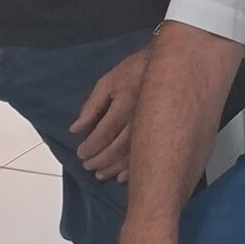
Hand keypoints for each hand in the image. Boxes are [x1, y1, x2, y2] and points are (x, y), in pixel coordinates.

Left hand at [70, 45, 150, 180]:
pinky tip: (122, 177)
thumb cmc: (132, 72)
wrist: (169, 66)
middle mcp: (138, 120)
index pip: (103, 134)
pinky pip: (147, 157)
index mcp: (124, 106)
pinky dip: (132, 170)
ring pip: (131, 157)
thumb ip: (91, 106)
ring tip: (101, 174)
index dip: (90, 147)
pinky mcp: (162, 133)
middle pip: (115, 149)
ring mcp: (152, 129)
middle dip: (99, 161)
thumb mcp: (107, 82)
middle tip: (87, 166)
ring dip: (113, 169)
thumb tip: (75, 129)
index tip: (80, 154)